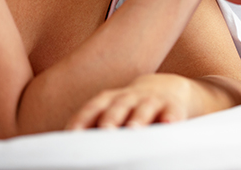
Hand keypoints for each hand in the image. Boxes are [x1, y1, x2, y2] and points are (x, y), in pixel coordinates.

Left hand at [65, 73, 201, 129]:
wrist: (167, 89)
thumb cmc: (131, 110)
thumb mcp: (113, 112)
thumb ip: (94, 127)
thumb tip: (65, 151)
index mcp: (111, 101)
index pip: (93, 108)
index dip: (82, 119)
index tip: (72, 135)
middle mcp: (131, 98)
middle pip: (118, 106)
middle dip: (111, 118)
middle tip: (105, 131)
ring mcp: (153, 100)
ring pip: (145, 107)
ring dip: (139, 117)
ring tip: (134, 129)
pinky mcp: (174, 106)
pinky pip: (173, 111)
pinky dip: (171, 117)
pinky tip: (169, 124)